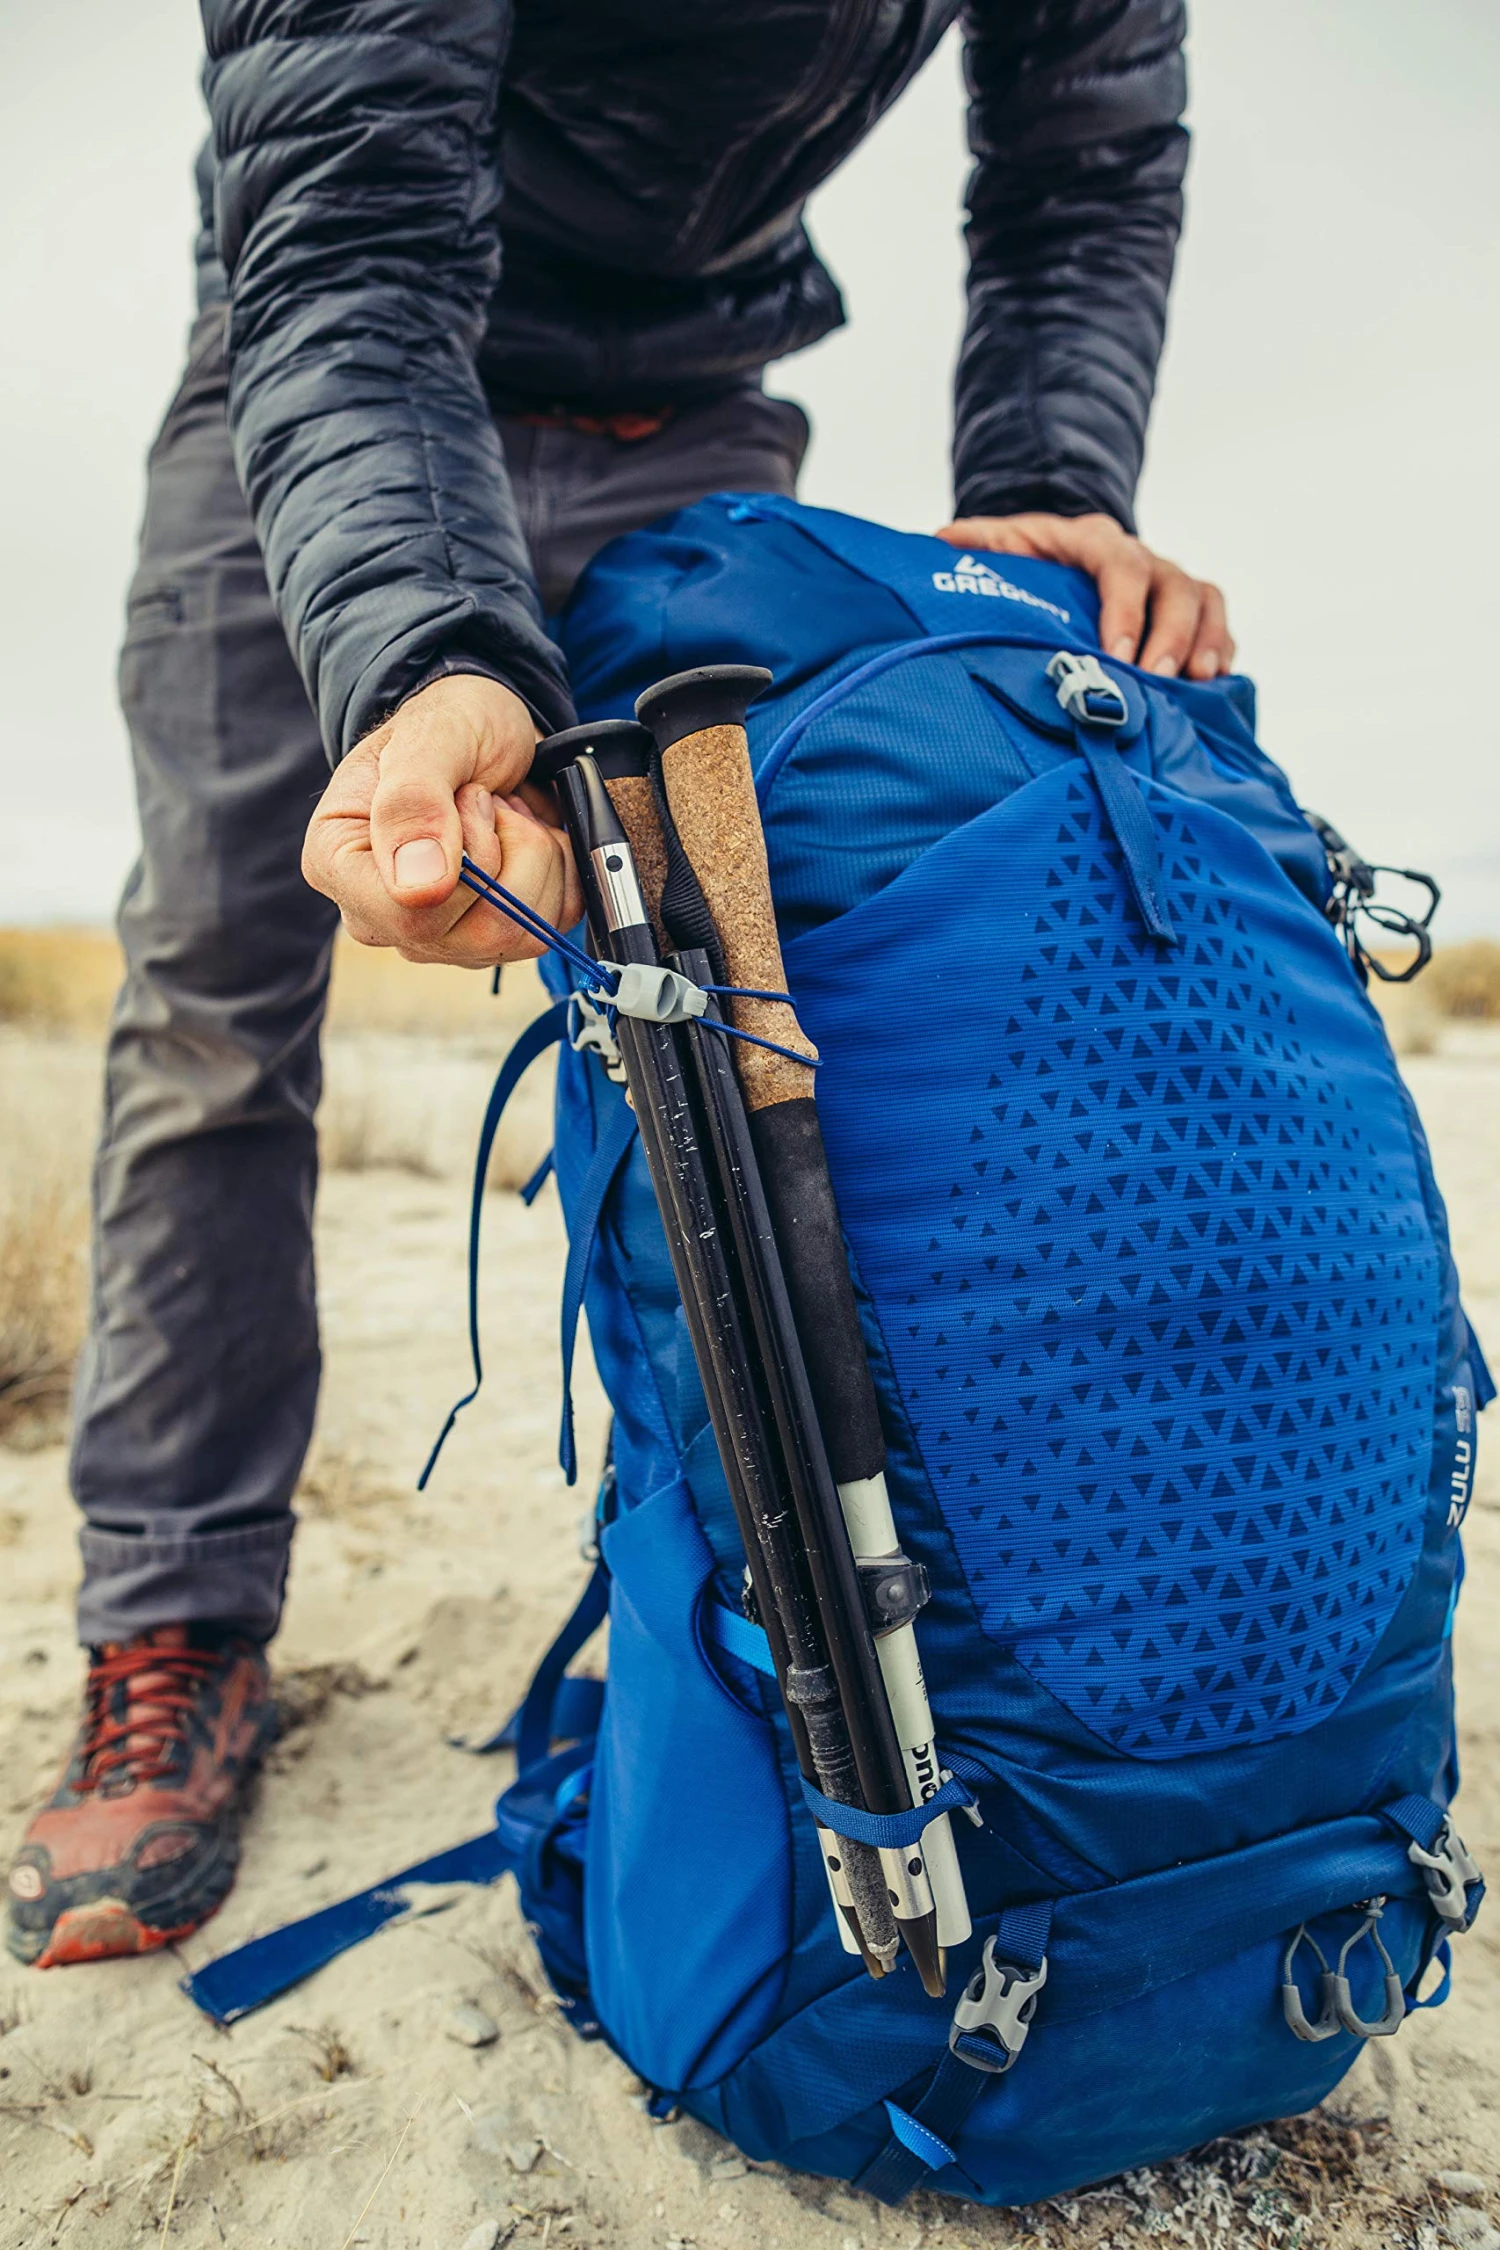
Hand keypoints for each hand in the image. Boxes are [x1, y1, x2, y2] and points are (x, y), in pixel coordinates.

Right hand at [302, 674, 581, 964]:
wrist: (486, 728)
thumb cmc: (448, 724)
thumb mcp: (430, 737)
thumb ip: (413, 801)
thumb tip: (417, 889)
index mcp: (339, 866)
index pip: (412, 916)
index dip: (468, 863)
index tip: (470, 797)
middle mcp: (383, 916)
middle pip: (479, 934)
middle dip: (509, 849)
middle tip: (487, 799)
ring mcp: (440, 937)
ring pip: (523, 934)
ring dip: (537, 857)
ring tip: (505, 814)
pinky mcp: (493, 941)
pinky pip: (552, 927)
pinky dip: (558, 871)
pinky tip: (525, 837)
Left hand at [936, 513, 1233, 680]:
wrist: (1058, 556)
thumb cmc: (1028, 561)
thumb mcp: (1000, 547)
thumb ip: (975, 547)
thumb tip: (940, 542)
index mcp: (1096, 541)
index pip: (1121, 566)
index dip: (1125, 608)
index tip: (1117, 652)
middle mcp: (1142, 558)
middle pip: (1174, 587)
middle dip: (1170, 635)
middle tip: (1157, 679)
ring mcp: (1169, 584)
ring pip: (1205, 602)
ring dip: (1204, 643)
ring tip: (1196, 684)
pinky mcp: (1188, 611)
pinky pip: (1218, 625)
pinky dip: (1219, 653)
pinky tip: (1211, 688)